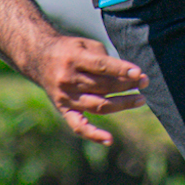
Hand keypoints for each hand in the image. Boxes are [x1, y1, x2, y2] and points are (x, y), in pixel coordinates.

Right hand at [33, 34, 147, 142]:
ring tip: (140, 99)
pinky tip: (109, 140)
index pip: (101, 66)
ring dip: (122, 104)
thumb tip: (127, 75)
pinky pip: (78, 126)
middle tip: (145, 82)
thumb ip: (104, 58)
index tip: (139, 73)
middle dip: (127, 85)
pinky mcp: (63, 110)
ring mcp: (65, 97)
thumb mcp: (85, 45)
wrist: (38, 57)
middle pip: (103, 86)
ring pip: (98, 105)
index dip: (121, 70)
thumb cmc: (69, 49)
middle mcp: (68, 79)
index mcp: (73, 59)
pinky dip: (93, 135)